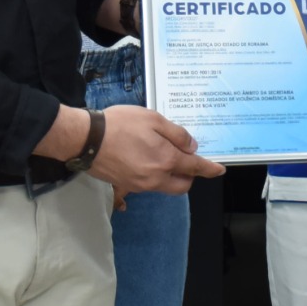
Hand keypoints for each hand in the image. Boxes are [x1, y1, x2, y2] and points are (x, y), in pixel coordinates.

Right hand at [88, 105, 224, 195]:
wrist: (87, 139)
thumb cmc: (120, 125)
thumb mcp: (153, 119)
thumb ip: (177, 134)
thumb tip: (191, 147)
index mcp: (166, 160)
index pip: (195, 168)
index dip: (209, 169)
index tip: (219, 170)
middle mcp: (155, 178)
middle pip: (182, 185)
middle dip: (189, 174)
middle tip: (186, 157)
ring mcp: (140, 186)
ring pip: (165, 186)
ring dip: (171, 174)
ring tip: (162, 152)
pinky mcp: (127, 186)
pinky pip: (150, 185)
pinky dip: (155, 175)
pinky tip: (146, 157)